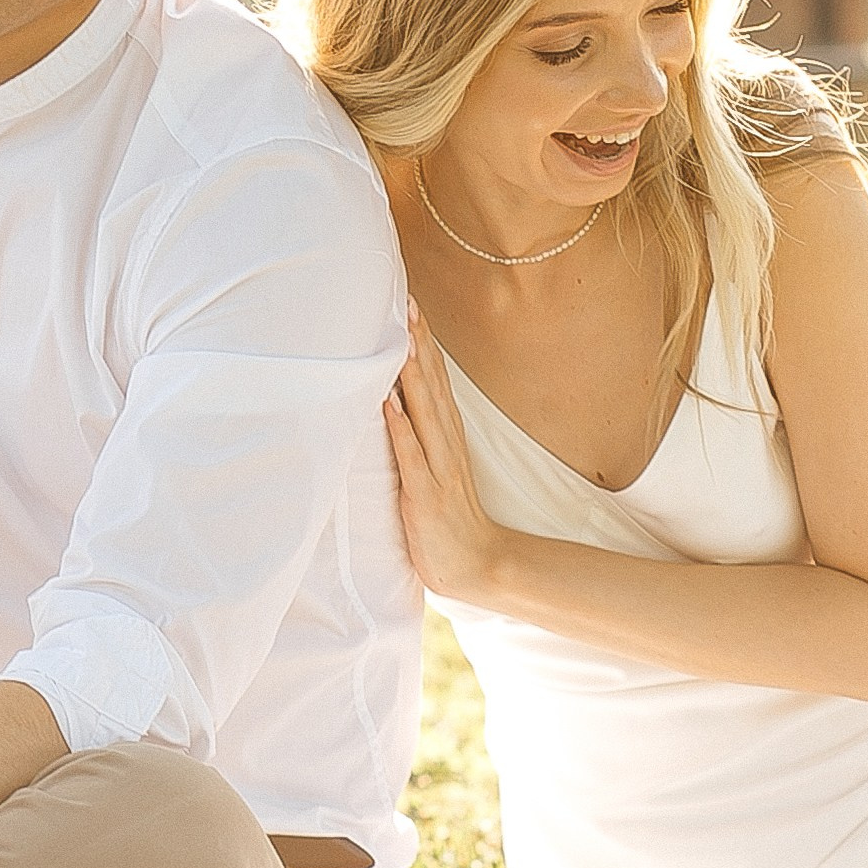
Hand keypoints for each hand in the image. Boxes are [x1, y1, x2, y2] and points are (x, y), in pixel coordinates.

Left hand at [383, 304, 513, 604]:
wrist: (476, 566)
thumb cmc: (446, 518)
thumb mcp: (434, 469)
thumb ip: (420, 437)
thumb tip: (396, 402)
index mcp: (446, 437)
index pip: (435, 379)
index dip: (423, 342)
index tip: (408, 304)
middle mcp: (446, 445)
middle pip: (433, 384)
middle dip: (419, 343)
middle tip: (405, 302)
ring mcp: (439, 469)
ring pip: (426, 412)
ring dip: (413, 375)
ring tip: (402, 338)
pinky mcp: (426, 495)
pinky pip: (413, 457)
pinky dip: (402, 429)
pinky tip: (390, 405)